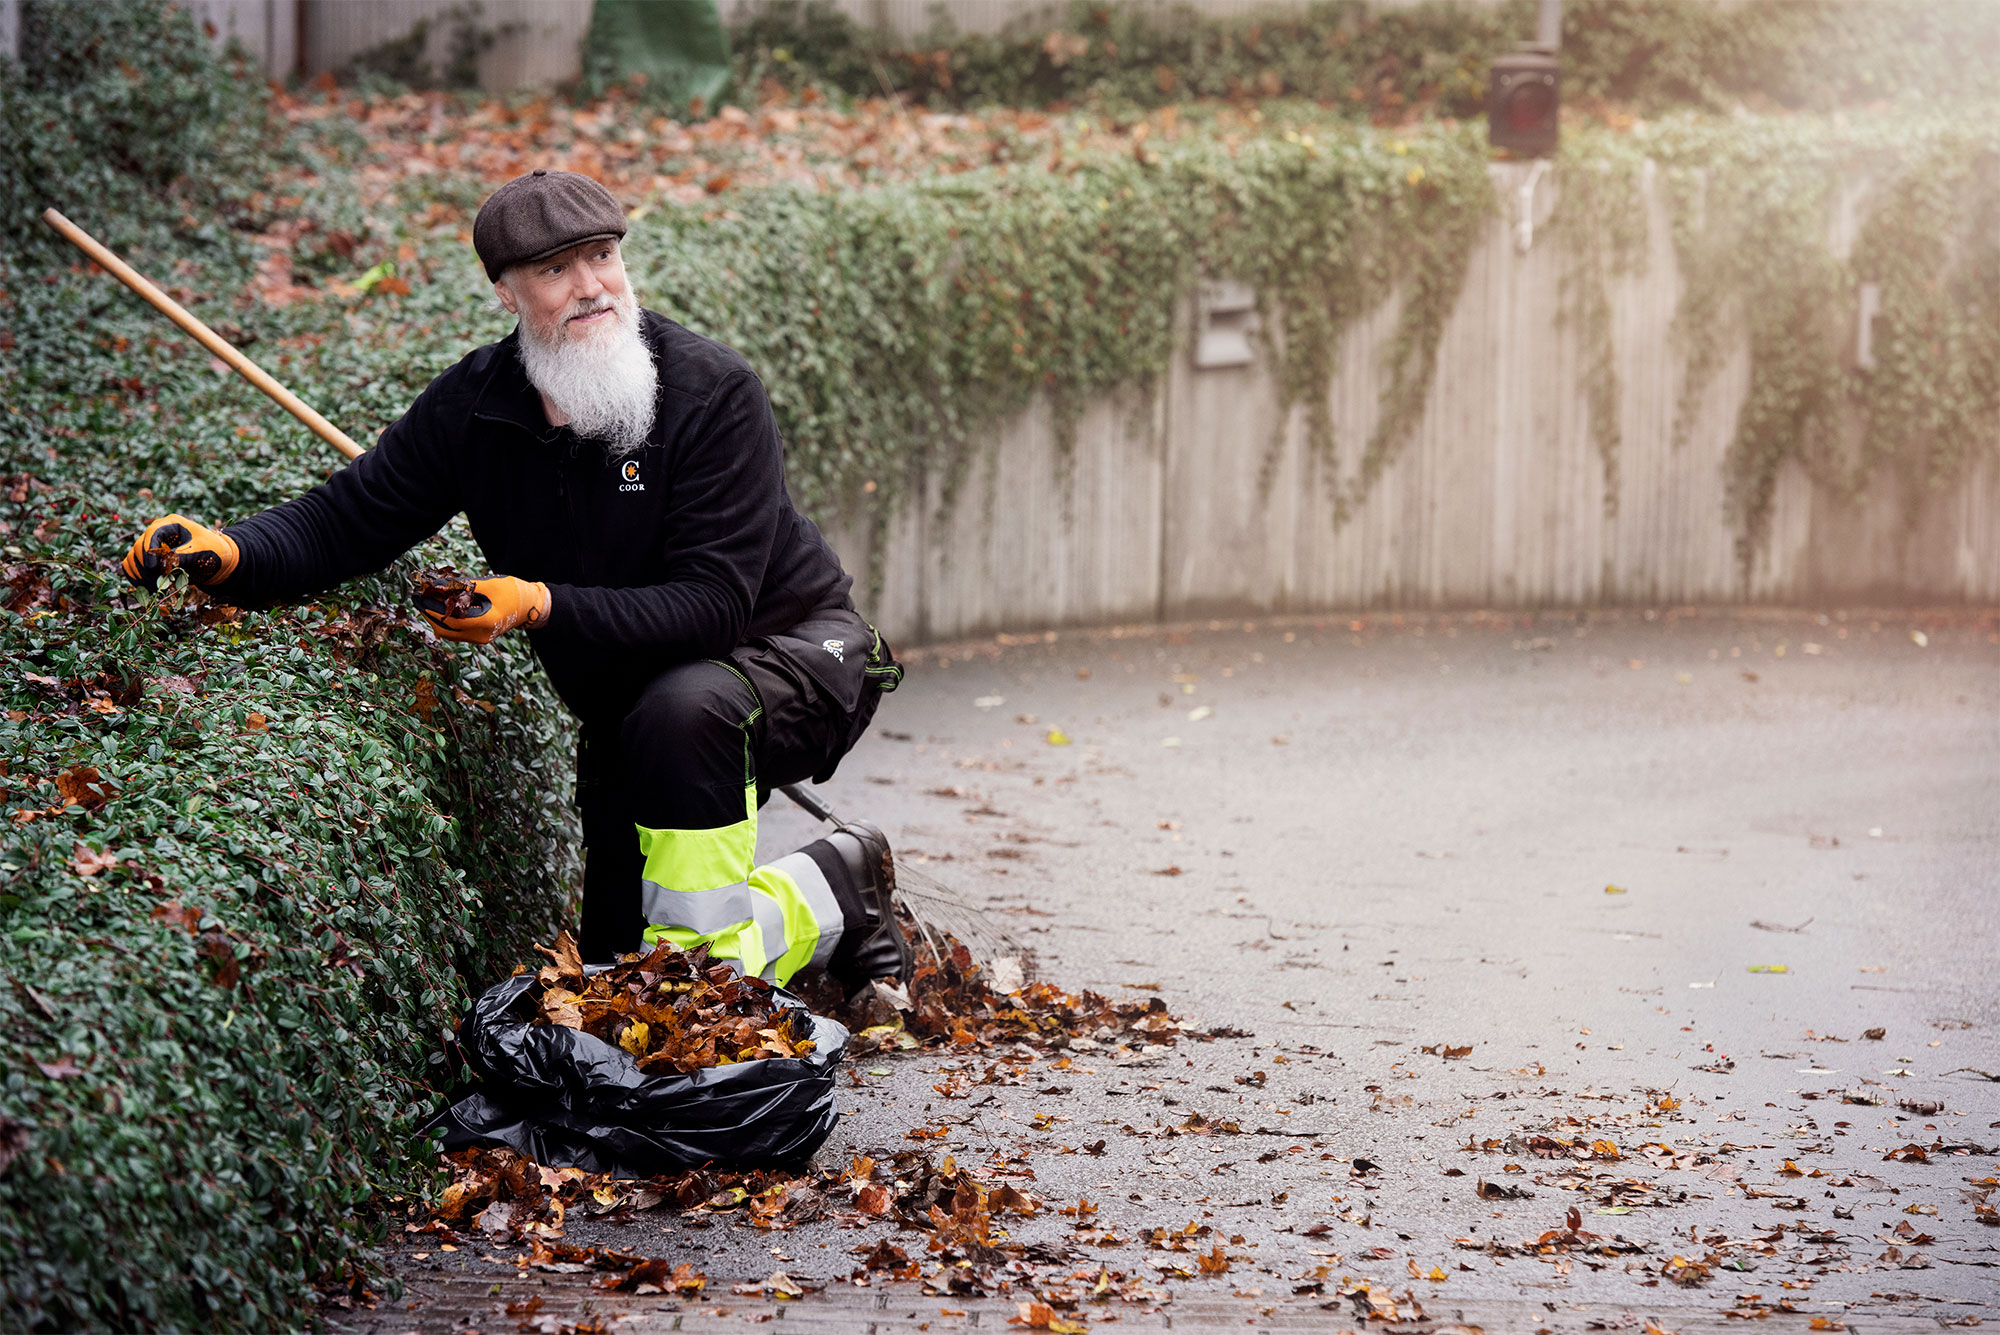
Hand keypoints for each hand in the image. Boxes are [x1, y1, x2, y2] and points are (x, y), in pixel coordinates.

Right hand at [121, 514, 238, 588]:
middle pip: (139, 548)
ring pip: (133, 559)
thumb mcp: (202, 551)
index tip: (154, 568)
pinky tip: (149, 589)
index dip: (150, 551)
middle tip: (161, 583)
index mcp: (170, 524)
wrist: (217, 562)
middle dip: (148, 567)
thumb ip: (183, 555)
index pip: (152, 534)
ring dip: (141, 576)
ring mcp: (150, 546)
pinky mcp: (148, 560)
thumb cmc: (213, 552)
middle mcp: (157, 533)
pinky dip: (137, 579)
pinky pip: (132, 568)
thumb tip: (164, 563)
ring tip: (157, 589)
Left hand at [416, 575, 550, 643]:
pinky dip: (446, 621)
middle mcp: (480, 635)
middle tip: (419, 598)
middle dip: (429, 614)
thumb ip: (462, 586)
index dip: (431, 608)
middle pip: (444, 629)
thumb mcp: (487, 584)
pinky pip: (455, 633)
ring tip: (428, 601)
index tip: (419, 595)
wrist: (529, 606)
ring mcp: (479, 638)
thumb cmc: (511, 591)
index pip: (449, 618)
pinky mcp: (478, 637)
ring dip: (436, 618)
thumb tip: (437, 585)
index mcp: (484, 622)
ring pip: (448, 633)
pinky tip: (441, 608)